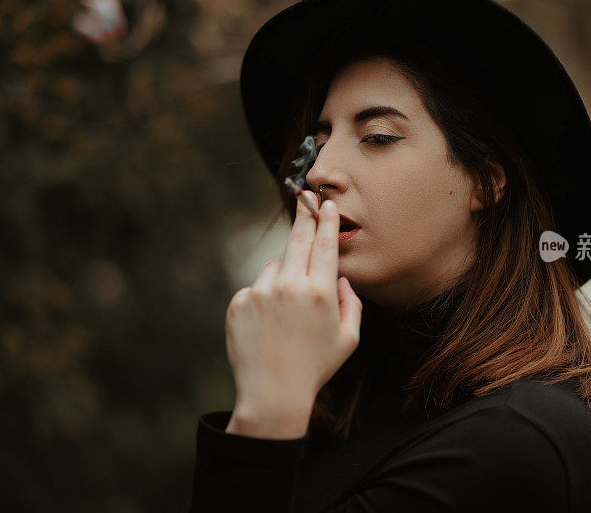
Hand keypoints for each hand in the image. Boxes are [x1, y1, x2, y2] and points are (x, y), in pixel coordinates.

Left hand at [224, 190, 362, 436]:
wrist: (272, 394)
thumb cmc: (315, 368)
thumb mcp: (349, 339)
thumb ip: (351, 303)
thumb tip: (341, 279)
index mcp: (320, 293)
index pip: (325, 245)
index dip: (327, 221)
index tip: (326, 205)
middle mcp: (289, 286)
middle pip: (298, 240)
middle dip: (304, 216)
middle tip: (306, 196)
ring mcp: (260, 292)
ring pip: (275, 266)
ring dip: (284, 274)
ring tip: (288, 313)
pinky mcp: (239, 302)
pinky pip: (256, 287)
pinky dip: (264, 296)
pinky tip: (269, 324)